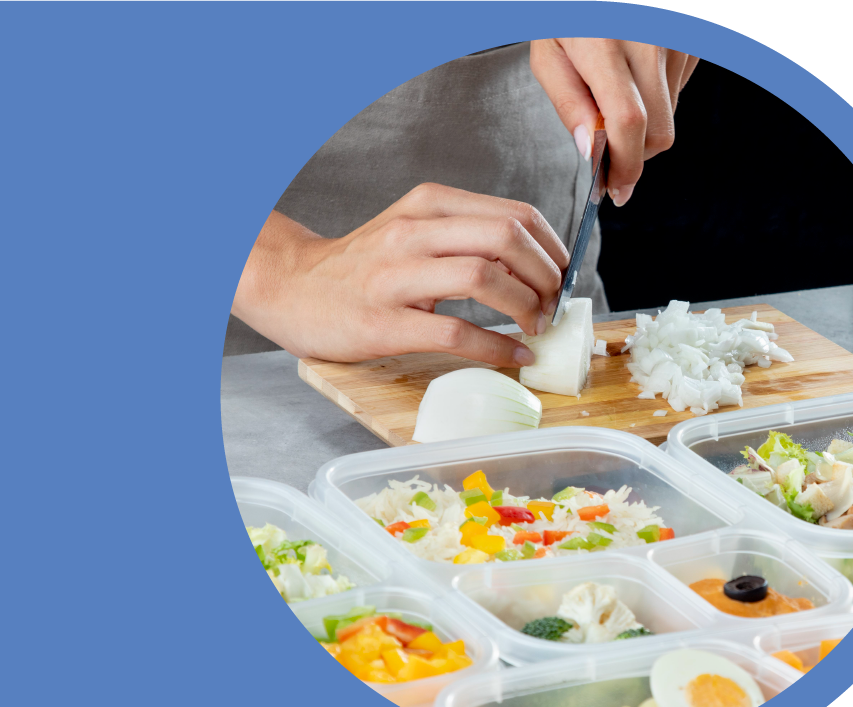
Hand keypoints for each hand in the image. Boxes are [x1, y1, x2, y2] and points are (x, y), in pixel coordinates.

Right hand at [232, 183, 568, 364]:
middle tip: (554, 304)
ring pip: (484, 278)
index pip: (515, 214)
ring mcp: (395, 278)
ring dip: (526, 306)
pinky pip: (454, 333)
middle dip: (547, 275)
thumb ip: (462, 236)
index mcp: (427, 205)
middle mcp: (412, 232)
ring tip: (535, 326)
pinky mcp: (383, 323)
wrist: (289, 287)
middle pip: (506, 238)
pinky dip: (496, 348)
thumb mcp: (410, 231)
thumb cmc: (357, 267)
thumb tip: (533, 264)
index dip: (553, 248)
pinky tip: (512, 355)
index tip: (563, 276)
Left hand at [529, 38, 698, 205]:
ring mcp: (677, 39)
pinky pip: (680, 90)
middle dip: (635, 155)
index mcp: (605, 46)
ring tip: (614, 92)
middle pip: (659, 131)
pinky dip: (657, 96)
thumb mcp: (548, 55)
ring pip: (671, 115)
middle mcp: (650, 41)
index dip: (626, 165)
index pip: (628, 122)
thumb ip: (568, 104)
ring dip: (644, 122)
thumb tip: (590, 152)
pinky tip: (635, 74)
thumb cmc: (569, 15)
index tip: (616, 189)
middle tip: (610, 154)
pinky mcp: (694, 40)